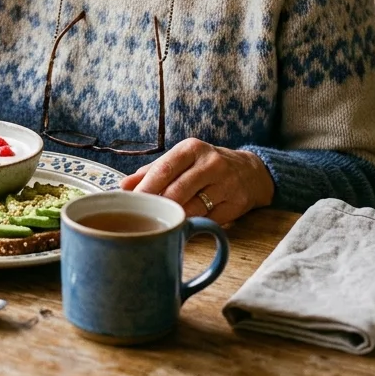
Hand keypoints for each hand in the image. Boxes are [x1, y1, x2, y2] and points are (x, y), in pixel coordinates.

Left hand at [119, 138, 274, 224]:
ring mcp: (226, 185)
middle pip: (177, 190)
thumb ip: (152, 171)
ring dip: (174, 217)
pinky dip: (192, 225)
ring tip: (161, 221)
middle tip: (143, 216)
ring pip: (192, 208)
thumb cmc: (205, 165)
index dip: (147, 186)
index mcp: (191, 148)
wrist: (250, 172)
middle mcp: (211, 164)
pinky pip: (207, 220)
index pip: (165, 168)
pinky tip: (183, 226)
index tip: (132, 200)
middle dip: (158, 205)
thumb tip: (124, 186)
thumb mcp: (181, 159)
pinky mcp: (236, 205)